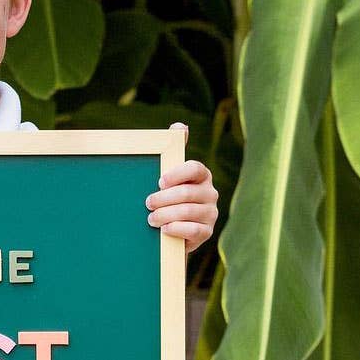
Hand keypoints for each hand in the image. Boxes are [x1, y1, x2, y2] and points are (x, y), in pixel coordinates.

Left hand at [145, 122, 217, 253]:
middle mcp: (210, 193)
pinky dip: (176, 229)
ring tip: (151, 219)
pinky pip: (193, 230)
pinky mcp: (207, 232)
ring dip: (165, 215)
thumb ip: (174, 151)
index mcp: (202, 175)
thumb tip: (179, 126)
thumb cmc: (168, 198)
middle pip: (187, 193)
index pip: (195, 168)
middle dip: (164, 199)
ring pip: (188, 212)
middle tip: (148, 203)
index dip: (177, 174)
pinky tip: (164, 229)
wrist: (171, 230)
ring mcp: (211, 213)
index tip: (159, 181)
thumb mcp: (168, 177)